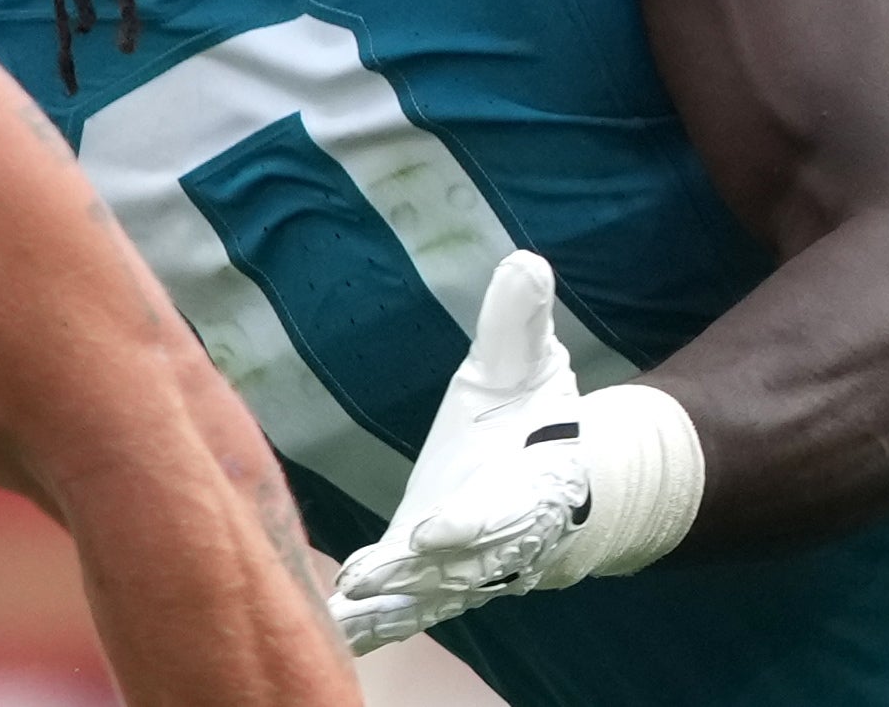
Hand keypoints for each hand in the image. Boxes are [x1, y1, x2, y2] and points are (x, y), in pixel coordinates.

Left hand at [329, 252, 703, 651]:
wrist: (558, 481)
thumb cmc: (539, 417)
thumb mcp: (530, 363)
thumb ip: (521, 321)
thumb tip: (527, 262)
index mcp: (527, 485)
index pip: (502, 510)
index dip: (470, 522)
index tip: (435, 531)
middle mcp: (496, 539)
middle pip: (461, 566)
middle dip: (420, 575)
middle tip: (375, 580)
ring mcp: (463, 568)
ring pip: (428, 595)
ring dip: (388, 606)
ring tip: (344, 615)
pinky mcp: (430, 580)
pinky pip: (401, 606)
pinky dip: (370, 621)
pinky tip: (330, 627)